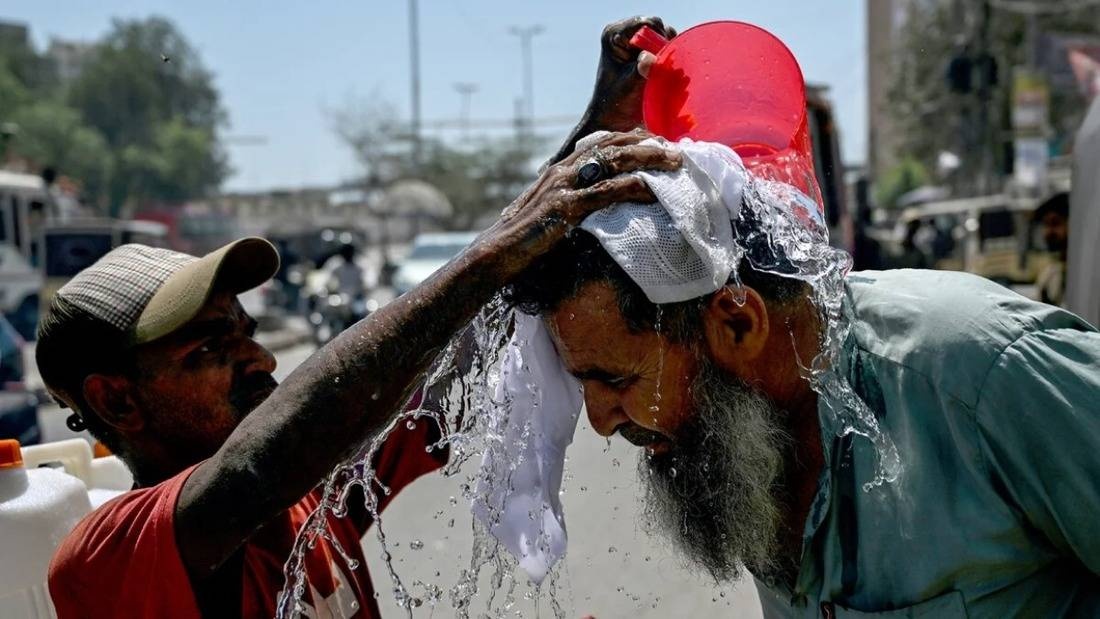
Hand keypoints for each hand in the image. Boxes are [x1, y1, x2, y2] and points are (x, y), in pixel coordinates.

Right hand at [484, 131, 679, 277]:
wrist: (495, 254)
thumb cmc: (523, 241)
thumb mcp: (551, 215)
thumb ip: (573, 205)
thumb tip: (598, 210)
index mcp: (560, 169)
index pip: (601, 142)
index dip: (632, 139)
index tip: (657, 143)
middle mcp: (563, 170)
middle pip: (613, 144)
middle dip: (648, 143)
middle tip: (676, 149)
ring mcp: (564, 186)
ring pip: (615, 161)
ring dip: (649, 158)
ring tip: (675, 161)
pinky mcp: (566, 207)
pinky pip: (608, 192)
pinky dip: (635, 187)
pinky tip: (655, 190)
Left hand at [587, 16, 676, 132]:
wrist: (613, 120)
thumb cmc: (615, 103)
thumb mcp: (629, 85)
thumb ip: (641, 70)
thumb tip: (651, 58)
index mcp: (614, 35)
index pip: (644, 23)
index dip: (657, 37)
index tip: (660, 58)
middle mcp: (624, 33)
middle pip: (657, 27)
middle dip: (664, 45)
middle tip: (663, 68)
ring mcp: (636, 42)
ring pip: (664, 36)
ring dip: (668, 53)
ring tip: (662, 72)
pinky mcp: (646, 51)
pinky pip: (666, 47)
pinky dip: (669, 58)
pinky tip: (664, 73)